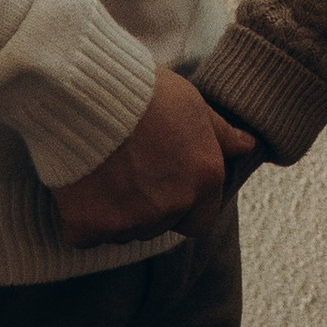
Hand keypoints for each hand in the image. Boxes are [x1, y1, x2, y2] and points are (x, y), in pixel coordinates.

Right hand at [50, 69, 253, 246]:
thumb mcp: (193, 104)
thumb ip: (221, 134)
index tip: (161, 183)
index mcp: (203, 179)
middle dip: (145, 207)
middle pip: (158, 226)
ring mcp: (130, 221)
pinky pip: (86, 235)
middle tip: (126, 170)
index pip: (200, 221)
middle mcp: (172, 206)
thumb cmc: (144, 90)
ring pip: (123, 232)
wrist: (88, 90)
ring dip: (114, 212)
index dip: (182, 205)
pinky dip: (80, 217)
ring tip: (102, 171)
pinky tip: (78, 185)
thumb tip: (248, 147)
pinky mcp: (89, 227)